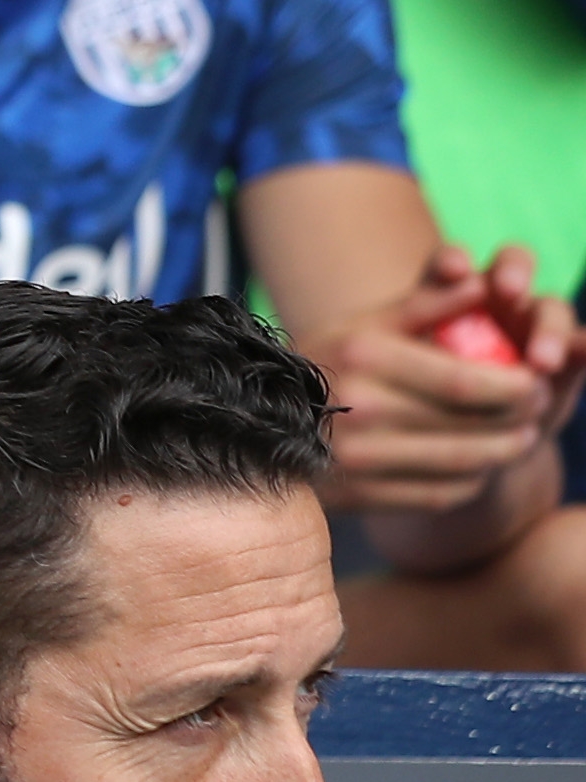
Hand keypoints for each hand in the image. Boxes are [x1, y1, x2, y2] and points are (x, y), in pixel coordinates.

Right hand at [317, 243, 578, 518]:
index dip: (517, 387)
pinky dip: (468, 483)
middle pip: (472, 427)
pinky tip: (476, 468)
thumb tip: (485, 284)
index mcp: (365, 359)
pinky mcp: (355, 497)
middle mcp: (358, 411)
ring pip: (461, 466)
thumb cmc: (318, 365)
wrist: (245, 425)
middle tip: (536, 412)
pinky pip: (436, 495)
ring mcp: (354, 460)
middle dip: (520, 421)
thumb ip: (426, 303)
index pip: (467, 381)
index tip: (537, 381)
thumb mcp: (363, 324)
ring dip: (502, 455)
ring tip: (516, 440)